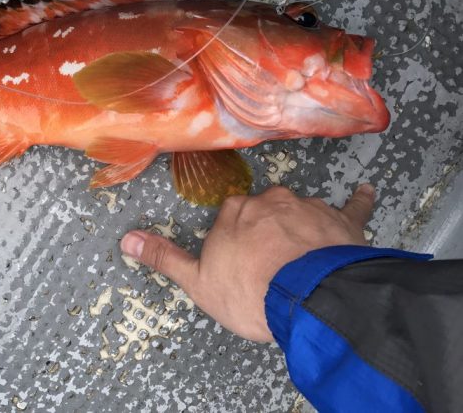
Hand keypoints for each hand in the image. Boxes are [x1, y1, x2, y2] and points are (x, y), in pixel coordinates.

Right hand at [120, 184, 374, 341]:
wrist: (306, 299)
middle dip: (267, 228)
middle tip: (270, 259)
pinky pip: (352, 208)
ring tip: (305, 254)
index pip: (231, 215)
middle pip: (266, 209)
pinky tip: (365, 192)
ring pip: (301, 210)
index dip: (235, 237)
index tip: (239, 257)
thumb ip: (163, 257)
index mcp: (235, 213)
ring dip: (302, 225)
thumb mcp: (197, 282)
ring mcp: (307, 208)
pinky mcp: (342, 222)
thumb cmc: (249, 291)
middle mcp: (270, 202)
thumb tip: (125, 238)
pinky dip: (358, 202)